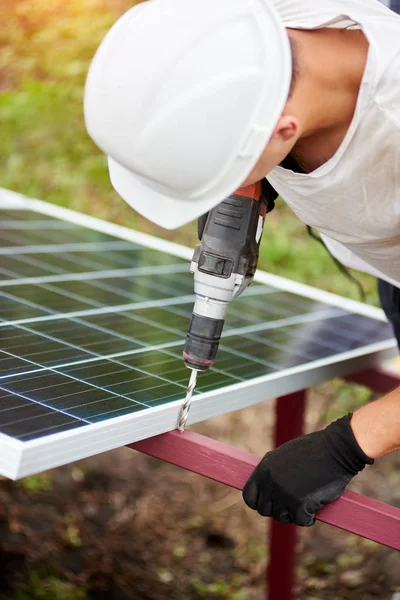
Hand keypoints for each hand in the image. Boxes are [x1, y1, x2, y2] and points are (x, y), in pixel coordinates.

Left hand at [243, 413, 372, 525]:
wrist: (336, 450)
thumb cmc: (313, 450)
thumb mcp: (284, 456)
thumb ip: (272, 472)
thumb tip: (265, 487)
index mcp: (264, 469)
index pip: (249, 497)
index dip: (259, 503)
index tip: (270, 504)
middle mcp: (270, 483)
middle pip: (264, 510)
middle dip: (278, 509)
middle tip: (292, 504)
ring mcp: (284, 494)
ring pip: (282, 517)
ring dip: (294, 514)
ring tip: (305, 503)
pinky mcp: (300, 504)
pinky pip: (301, 521)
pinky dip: (309, 519)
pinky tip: (315, 509)